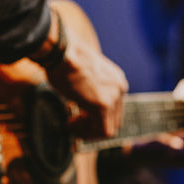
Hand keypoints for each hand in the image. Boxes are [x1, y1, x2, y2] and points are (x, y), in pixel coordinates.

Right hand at [43, 0, 126, 137]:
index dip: (96, 116)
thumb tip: (81, 99)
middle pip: (113, 120)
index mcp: (117, 80)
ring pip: (108, 129)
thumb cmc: (65, 57)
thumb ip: (89, 87)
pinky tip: (71, 126)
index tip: (78, 116)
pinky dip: (87, 133)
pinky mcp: (102, 106)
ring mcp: (113, 98)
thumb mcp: (83, 73)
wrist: (62, 50)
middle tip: (73, 123)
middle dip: (93, 125)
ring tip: (71, 125)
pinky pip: (101, 131)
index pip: (114, 109)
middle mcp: (120, 89)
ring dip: (89, 131)